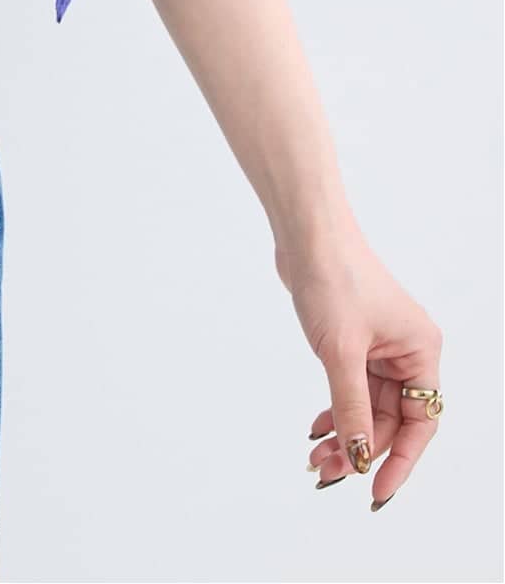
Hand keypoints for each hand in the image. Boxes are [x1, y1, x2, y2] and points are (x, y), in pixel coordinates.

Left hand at [279, 230, 443, 507]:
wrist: (305, 233)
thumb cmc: (334, 279)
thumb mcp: (342, 352)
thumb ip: (351, 406)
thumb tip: (358, 455)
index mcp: (420, 352)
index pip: (419, 423)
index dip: (401, 460)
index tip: (377, 491)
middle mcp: (405, 351)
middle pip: (389, 418)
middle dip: (360, 447)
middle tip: (326, 473)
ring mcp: (379, 345)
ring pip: (366, 405)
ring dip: (344, 430)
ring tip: (315, 457)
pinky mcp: (353, 339)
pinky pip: (350, 386)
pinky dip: (336, 407)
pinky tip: (317, 427)